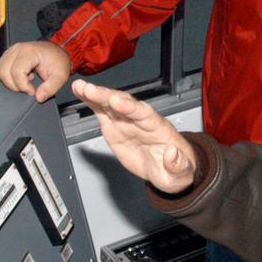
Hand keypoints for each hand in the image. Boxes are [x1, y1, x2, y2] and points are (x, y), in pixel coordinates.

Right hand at [0, 41, 71, 101]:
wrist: (57, 51)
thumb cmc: (58, 60)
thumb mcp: (60, 76)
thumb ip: (51, 88)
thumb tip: (39, 97)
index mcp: (29, 52)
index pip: (16, 72)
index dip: (23, 86)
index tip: (33, 91)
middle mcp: (17, 49)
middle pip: (4, 72)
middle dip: (15, 85)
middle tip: (29, 87)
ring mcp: (11, 51)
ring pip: (0, 71)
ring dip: (11, 81)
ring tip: (25, 81)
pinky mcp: (8, 55)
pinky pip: (1, 69)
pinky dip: (9, 77)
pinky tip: (21, 77)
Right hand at [71, 79, 195, 193]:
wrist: (166, 170)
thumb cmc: (176, 169)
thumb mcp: (182, 173)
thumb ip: (178, 164)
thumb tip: (173, 154)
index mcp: (158, 128)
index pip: (143, 114)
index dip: (130, 107)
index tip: (116, 100)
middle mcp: (141, 120)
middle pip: (124, 104)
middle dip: (107, 96)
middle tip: (90, 90)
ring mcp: (127, 121)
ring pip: (110, 103)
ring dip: (95, 94)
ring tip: (79, 87)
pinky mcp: (115, 126)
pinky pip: (102, 110)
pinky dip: (91, 101)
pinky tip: (80, 92)